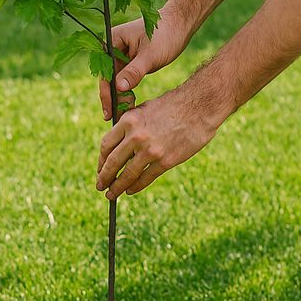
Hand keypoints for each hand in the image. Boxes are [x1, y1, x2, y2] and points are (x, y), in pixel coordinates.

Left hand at [96, 84, 220, 198]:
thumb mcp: (146, 108)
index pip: (106, 145)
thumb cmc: (174, 106)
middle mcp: (136, 136)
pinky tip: (130, 191)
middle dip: (104, 177)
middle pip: (113, 162)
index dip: (101, 159)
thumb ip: (132, 124)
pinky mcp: (165, 161)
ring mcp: (151, 150)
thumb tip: (121, 142)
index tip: (100, 167)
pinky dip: (136, 187)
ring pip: (127, 174)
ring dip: (117, 187)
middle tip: (100, 186)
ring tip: (111, 194)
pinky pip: (145, 178)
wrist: (200, 106)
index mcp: (129, 120)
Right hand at [99, 12, 190, 119]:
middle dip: (111, 97)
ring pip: (115, 81)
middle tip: (114, 118)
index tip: (109, 109)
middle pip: (107, 77)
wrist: (180, 26)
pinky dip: (126, 92)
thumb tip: (118, 88)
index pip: (104, 69)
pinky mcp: (130, 63)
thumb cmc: (165, 34)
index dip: (105, 91)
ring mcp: (121, 56)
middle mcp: (112, 48)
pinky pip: (124, 80)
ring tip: (122, 115)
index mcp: (112, 40)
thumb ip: (134, 71)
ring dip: (118, 97)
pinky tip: (129, 105)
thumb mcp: (150, 55)